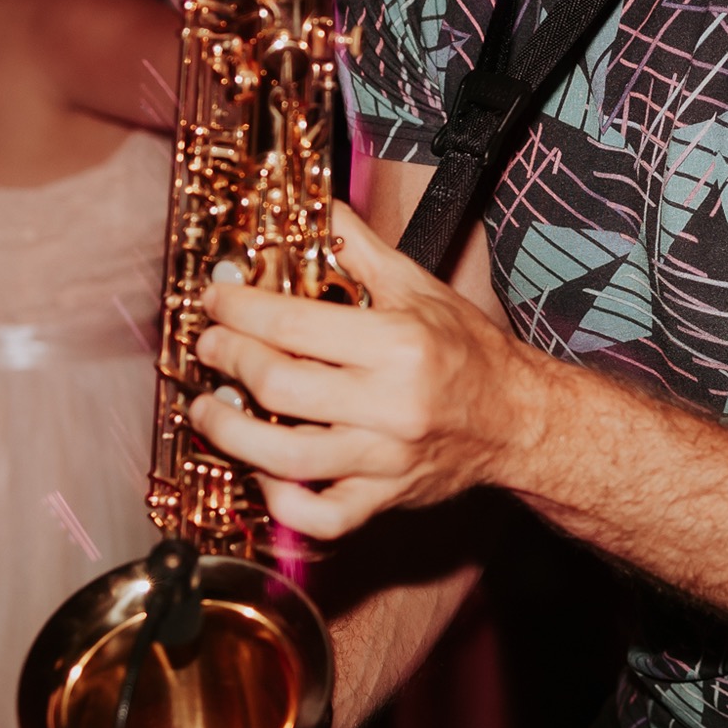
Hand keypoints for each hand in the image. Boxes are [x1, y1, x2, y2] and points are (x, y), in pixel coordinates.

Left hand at [188, 204, 529, 538]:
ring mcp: (386, 458)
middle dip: (227, 360)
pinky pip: (320, 517)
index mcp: (398, 343)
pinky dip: (281, 502)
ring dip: (230, 432)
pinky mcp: (385, 499)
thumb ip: (360, 248)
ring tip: (208, 409)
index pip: (294, 322)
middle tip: (209, 344)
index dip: (238, 309)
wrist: (518, 419)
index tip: (215, 299)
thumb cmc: (468, 351)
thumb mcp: (419, 287)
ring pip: (287, 457)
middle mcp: (391, 403)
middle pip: (279, 385)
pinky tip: (263, 472)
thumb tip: (315, 210)